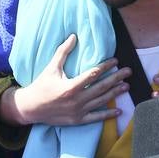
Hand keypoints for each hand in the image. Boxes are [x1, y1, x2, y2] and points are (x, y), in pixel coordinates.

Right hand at [0, 35, 129, 126]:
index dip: (106, 66)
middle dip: (116, 78)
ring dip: (115, 93)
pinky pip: (96, 117)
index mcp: (70, 86)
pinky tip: (118, 111)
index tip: (115, 61)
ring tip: (126, 86)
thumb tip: (73, 36)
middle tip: (128, 71)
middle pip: (101, 87)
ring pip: (101, 101)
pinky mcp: (77, 120)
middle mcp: (76, 100)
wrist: (30, 107)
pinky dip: (108, 115)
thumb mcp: (51, 68)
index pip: (93, 74)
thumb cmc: (40, 86)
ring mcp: (78, 111)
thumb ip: (62, 52)